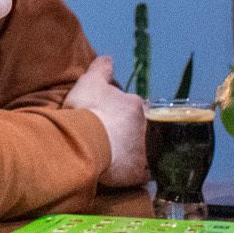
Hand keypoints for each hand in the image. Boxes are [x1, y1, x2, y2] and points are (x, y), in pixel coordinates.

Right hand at [66, 55, 148, 186]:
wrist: (85, 141)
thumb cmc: (88, 108)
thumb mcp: (90, 81)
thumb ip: (100, 68)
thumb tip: (108, 58)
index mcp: (136, 106)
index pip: (135, 107)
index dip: (123, 111)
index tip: (111, 115)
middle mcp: (147, 128)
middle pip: (142, 130)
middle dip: (132, 132)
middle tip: (112, 137)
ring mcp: (146, 152)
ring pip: (145, 151)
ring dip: (134, 153)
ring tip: (117, 157)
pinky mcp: (139, 173)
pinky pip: (140, 174)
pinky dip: (133, 173)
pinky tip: (121, 173)